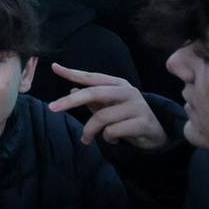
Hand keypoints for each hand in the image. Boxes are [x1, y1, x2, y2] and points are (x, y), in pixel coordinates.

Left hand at [47, 64, 166, 149]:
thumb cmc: (127, 118)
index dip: (73, 73)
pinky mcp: (143, 122)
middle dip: (70, 101)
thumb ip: (93, 99)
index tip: (54, 67)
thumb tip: (72, 89)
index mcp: (118, 84)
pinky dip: (107, 139)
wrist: (157, 134)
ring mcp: (137, 106)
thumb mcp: (110, 107)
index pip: (92, 77)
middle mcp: (128, 91)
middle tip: (52, 108)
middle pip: (93, 93)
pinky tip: (114, 140)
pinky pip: (112, 131)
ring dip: (89, 131)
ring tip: (87, 138)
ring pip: (101, 118)